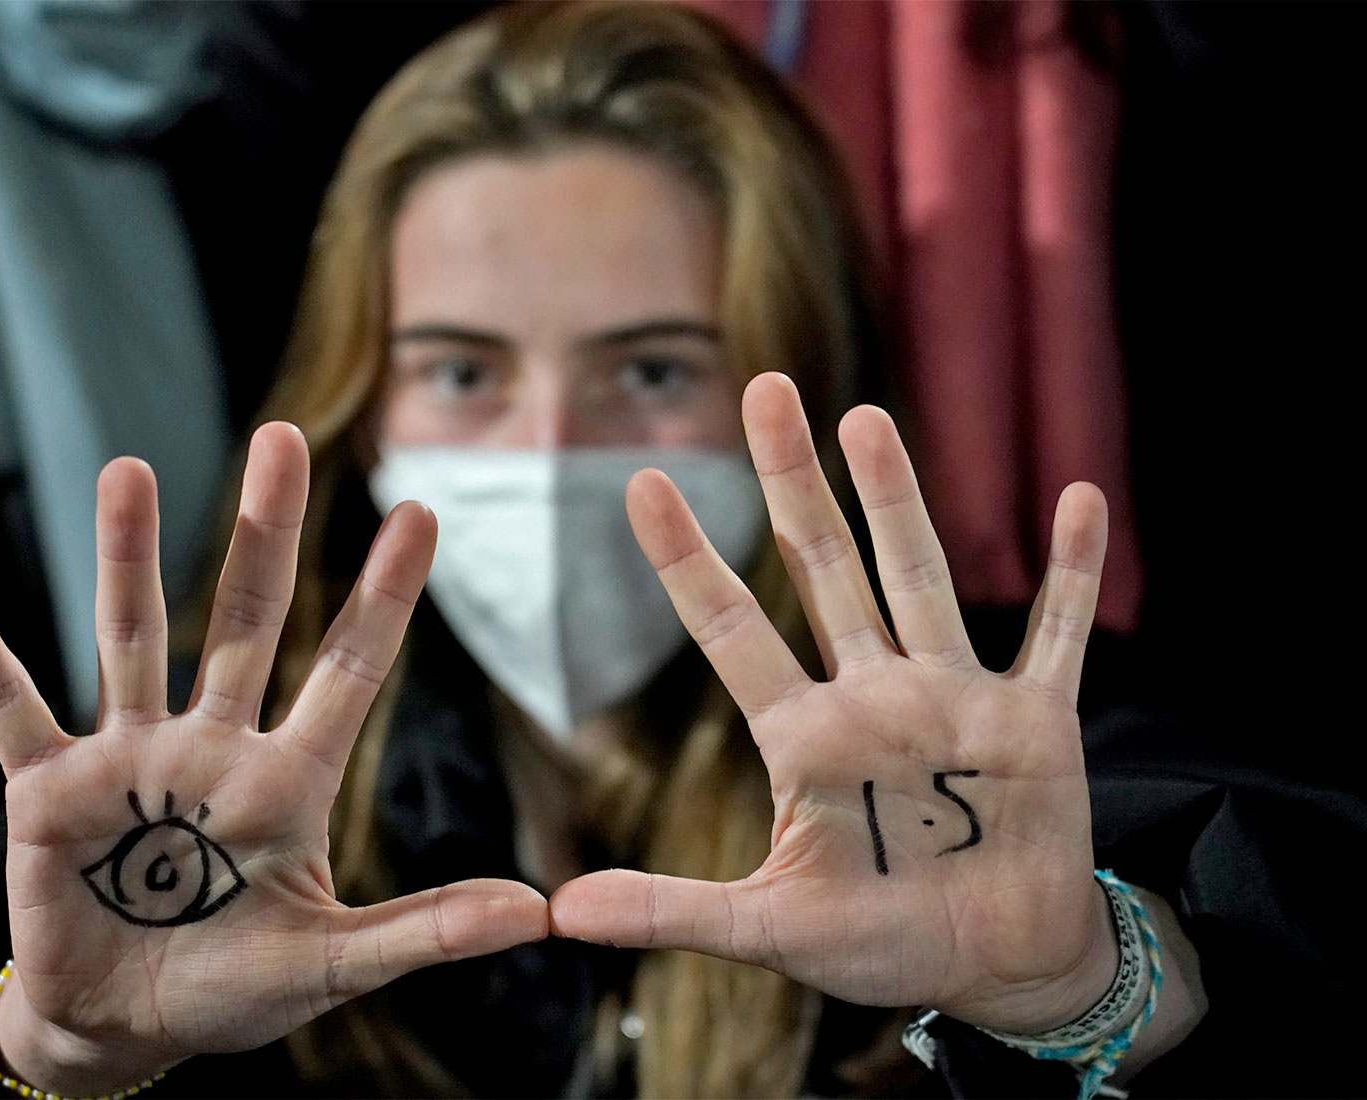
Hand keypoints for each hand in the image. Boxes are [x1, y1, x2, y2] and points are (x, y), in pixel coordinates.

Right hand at [0, 423, 546, 1093]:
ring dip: (126, 556)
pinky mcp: (47, 791)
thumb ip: (423, 930)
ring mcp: (128, 759)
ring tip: (127, 470)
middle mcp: (212, 748)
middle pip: (247, 619)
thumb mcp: (333, 964)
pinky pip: (7, 705)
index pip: (348, 669)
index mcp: (289, 782)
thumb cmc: (233, 990)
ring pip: (131, 639)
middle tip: (284, 437)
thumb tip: (537, 913)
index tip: (420, 513)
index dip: (384, 595)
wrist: (121, 1032)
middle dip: (265, 532)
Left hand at [551, 374, 1115, 1032]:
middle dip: (794, 482)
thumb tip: (560, 916)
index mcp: (805, 738)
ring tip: (865, 420)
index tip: (640, 484)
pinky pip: (1057, 635)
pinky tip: (1078, 498)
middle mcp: (874, 696)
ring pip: (919, 578)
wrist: (999, 966)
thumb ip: (671, 912)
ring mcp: (954, 699)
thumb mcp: (768, 929)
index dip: (687, 561)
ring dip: (897, 500)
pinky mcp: (1036, 723)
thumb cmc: (883, 941)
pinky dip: (1072, 574)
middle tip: (765, 387)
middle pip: (822, 568)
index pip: (731, 631)